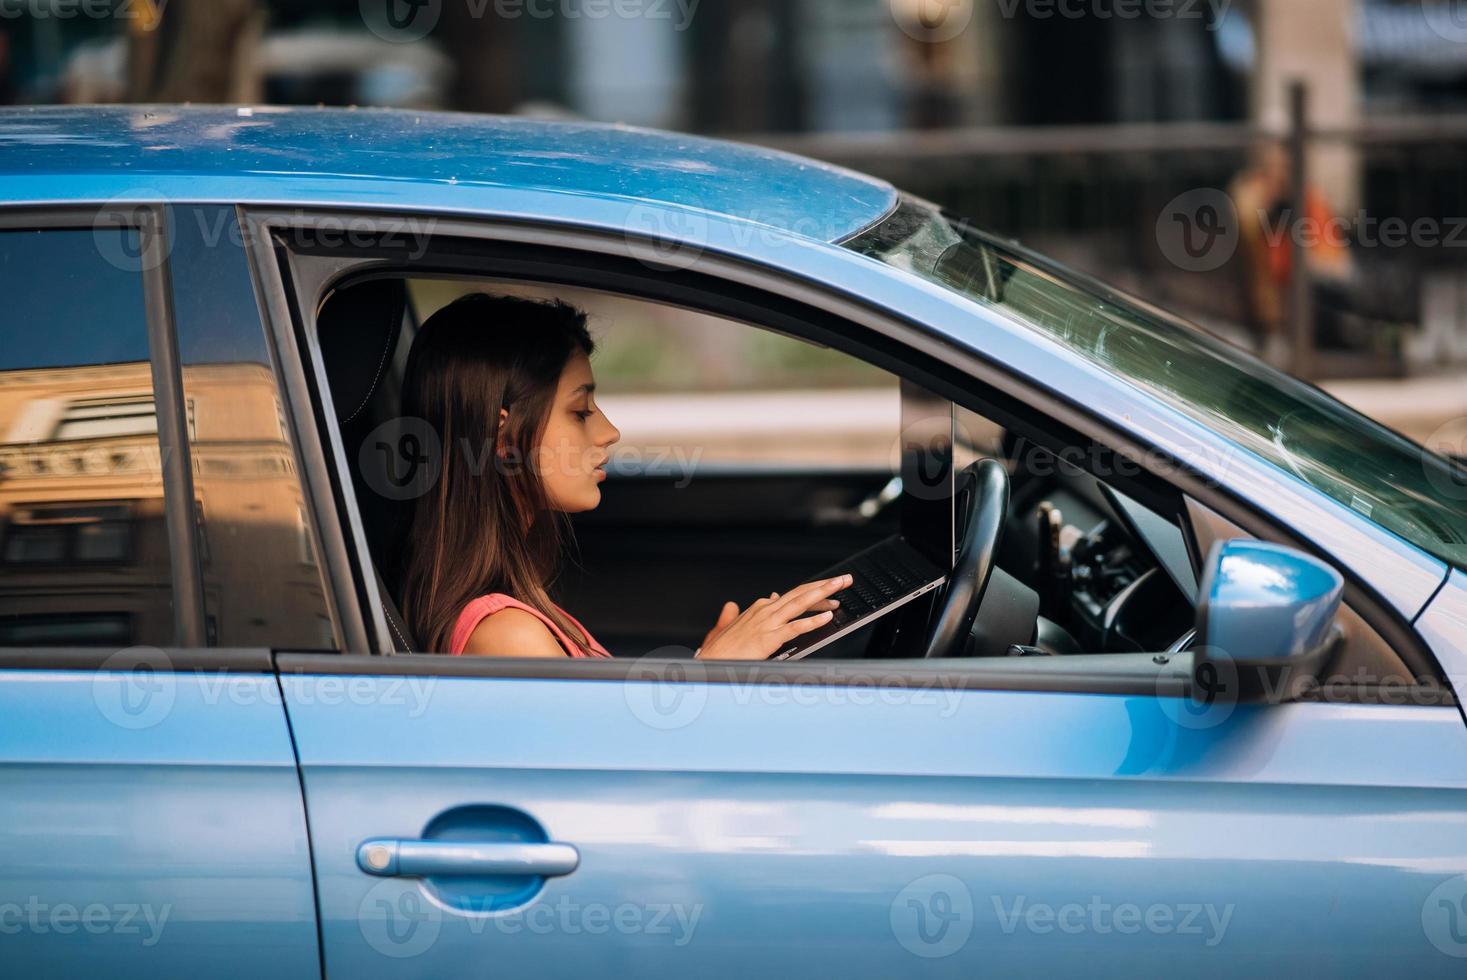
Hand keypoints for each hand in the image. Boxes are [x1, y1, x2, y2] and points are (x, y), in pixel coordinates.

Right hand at [696, 575, 851, 660]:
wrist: (710, 663)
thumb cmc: (720, 650)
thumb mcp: (730, 628)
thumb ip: (738, 615)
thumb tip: (745, 603)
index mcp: (759, 608)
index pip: (792, 596)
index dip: (814, 593)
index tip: (830, 592)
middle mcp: (765, 610)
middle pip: (800, 593)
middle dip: (824, 585)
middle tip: (844, 580)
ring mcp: (767, 623)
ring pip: (800, 603)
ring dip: (822, 594)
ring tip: (840, 588)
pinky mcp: (769, 638)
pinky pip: (795, 627)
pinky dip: (812, 621)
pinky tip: (826, 617)